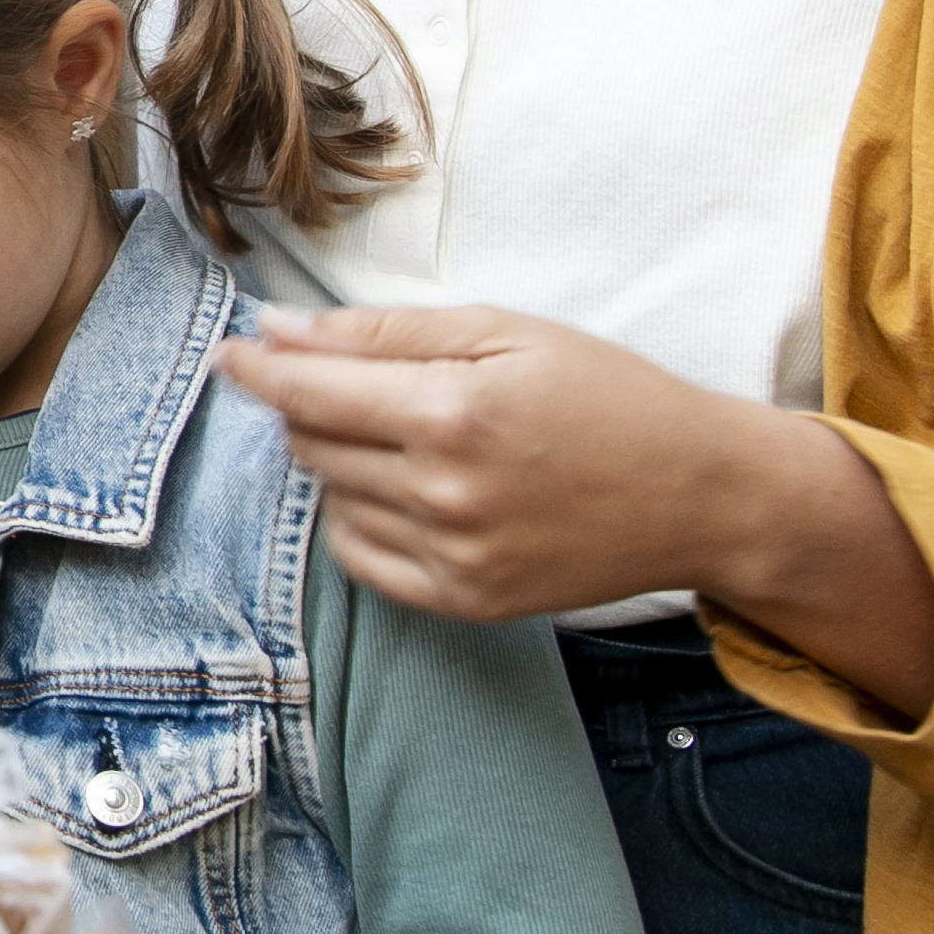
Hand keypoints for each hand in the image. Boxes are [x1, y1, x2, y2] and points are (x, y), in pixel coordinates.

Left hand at [214, 300, 933, 719]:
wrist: (701, 495)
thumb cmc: (607, 396)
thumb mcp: (503, 333)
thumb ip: (382, 332)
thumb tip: (278, 330)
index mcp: (452, 413)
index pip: (306, 392)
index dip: (257, 369)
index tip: (233, 352)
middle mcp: (444, 493)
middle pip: (313, 446)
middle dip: (315, 407)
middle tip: (362, 385)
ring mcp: (454, 557)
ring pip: (333, 500)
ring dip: (344, 463)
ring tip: (411, 437)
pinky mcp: (466, 602)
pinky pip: (363, 559)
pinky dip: (364, 520)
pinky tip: (410, 491)